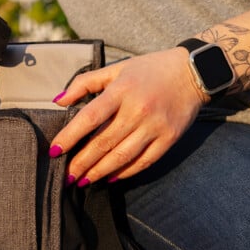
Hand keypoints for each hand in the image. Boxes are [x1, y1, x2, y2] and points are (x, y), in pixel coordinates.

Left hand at [50, 47, 207, 184]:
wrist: (194, 71)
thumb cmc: (150, 69)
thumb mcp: (116, 68)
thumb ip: (85, 83)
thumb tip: (58, 101)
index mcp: (121, 90)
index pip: (89, 118)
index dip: (69, 136)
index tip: (54, 151)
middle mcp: (137, 109)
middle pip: (103, 142)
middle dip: (81, 162)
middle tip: (66, 176)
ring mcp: (155, 126)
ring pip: (121, 156)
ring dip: (99, 172)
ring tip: (83, 181)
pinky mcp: (169, 138)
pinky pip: (144, 161)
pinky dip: (125, 172)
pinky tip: (110, 178)